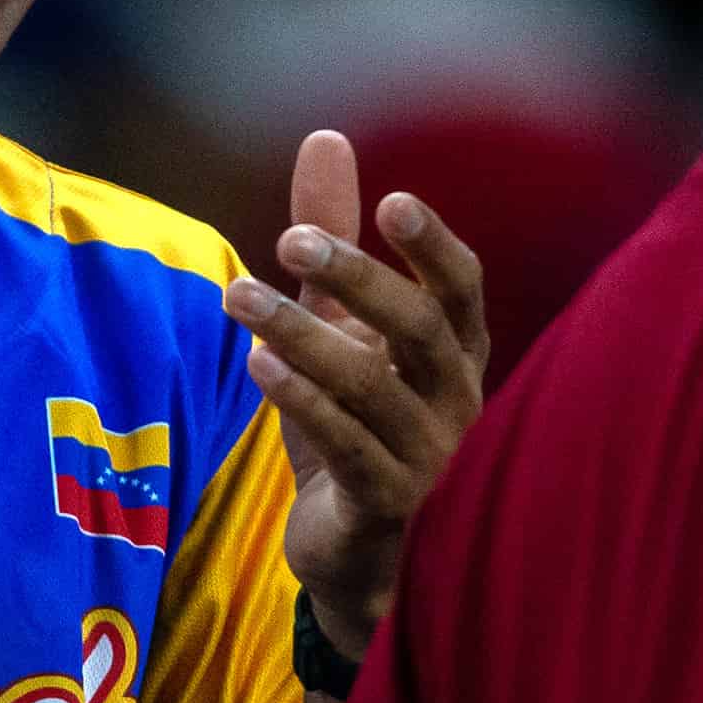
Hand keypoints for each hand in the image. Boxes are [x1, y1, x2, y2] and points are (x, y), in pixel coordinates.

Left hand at [225, 129, 490, 660]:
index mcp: (453, 357)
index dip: (433, 247)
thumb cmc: (356, 431)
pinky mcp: (388, 509)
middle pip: (419, 330)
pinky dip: (304, 404)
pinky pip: (349, 450)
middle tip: (288, 241)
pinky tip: (258, 365)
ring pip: (373, 389)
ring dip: (303, 337)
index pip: (462, 291)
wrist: (360, 563)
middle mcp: (453, 404)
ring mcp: (427, 460)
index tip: (391, 201)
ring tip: (239, 296)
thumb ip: (331, 242)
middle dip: (357, 280)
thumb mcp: (338, 331)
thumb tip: (325, 139)